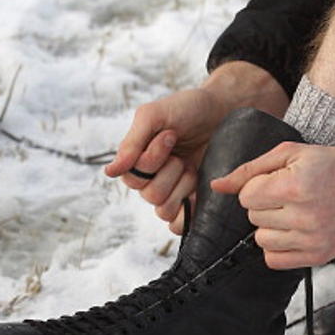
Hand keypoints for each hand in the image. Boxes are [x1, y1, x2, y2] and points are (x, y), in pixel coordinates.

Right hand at [104, 62, 287, 233]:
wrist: (224, 110)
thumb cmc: (188, 109)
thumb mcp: (155, 115)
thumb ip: (132, 143)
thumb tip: (109, 172)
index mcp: (139, 161)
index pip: (132, 178)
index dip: (152, 160)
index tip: (170, 136)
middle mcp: (153, 180)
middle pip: (149, 196)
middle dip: (170, 171)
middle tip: (182, 154)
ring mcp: (173, 193)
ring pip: (164, 211)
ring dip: (182, 186)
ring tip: (192, 167)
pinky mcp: (193, 202)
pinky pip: (180, 225)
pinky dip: (189, 213)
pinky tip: (198, 191)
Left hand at [211, 137, 334, 268]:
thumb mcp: (294, 153)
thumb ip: (251, 169)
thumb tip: (217, 186)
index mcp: (295, 186)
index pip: (247, 196)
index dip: (259, 186)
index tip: (278, 181)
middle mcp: (303, 216)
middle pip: (253, 218)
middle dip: (265, 205)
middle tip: (291, 195)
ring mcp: (312, 240)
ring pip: (261, 240)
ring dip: (271, 226)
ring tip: (294, 213)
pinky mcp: (318, 256)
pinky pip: (275, 261)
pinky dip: (278, 247)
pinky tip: (294, 231)